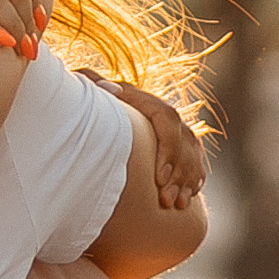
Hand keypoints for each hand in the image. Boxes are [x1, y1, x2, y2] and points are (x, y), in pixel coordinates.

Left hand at [80, 74, 209, 208]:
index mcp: (154, 107)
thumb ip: (96, 88)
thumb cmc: (107, 116)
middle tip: (164, 199)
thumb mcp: (103, 103)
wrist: (121, 129)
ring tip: (172, 205)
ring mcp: (185, 140)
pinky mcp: (190, 156)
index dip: (167, 150)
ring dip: (184, 184)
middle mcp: (174, 122)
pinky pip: (197, 171)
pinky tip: (182, 204)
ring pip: (193, 160)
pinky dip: (191, 187)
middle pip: (184, 145)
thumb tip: (80, 74)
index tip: (159, 176)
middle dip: (177, 174)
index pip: (168, 122)